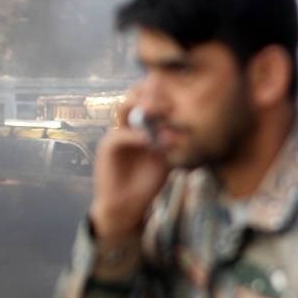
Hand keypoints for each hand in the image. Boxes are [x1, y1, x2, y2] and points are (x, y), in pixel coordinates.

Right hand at [90, 89, 169, 240]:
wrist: (127, 204)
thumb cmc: (148, 181)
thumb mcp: (168, 157)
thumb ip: (175, 142)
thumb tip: (190, 127)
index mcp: (142, 125)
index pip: (148, 97)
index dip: (160, 92)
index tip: (177, 96)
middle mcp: (127, 125)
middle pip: (133, 96)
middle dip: (150, 93)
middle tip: (168, 101)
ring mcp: (116, 133)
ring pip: (123, 108)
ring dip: (141, 107)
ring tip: (159, 111)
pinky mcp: (107, 147)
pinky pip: (120, 134)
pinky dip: (136, 135)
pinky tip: (149, 140)